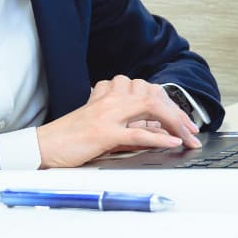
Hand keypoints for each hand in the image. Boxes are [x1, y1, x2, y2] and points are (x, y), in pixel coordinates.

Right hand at [34, 75, 202, 167]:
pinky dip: (158, 138)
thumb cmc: (73, 137)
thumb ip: (129, 122)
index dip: (172, 105)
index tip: (186, 121)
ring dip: (175, 123)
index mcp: (111, 92)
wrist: (44, 146)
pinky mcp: (104, 132)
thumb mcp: (105, 124)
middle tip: (192, 131)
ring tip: (188, 137)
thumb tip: (158, 129)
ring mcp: (108, 114)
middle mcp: (112, 98)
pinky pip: (137, 133)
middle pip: (155, 96)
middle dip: (179, 114)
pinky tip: (172, 142)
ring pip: (150, 108)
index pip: (150, 91)